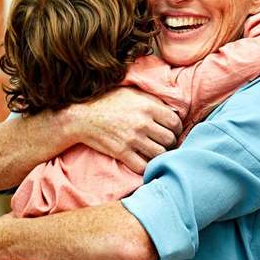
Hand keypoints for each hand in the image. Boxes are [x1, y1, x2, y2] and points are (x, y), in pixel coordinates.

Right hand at [67, 87, 181, 173]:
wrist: (82, 117)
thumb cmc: (108, 102)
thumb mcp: (132, 93)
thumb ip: (152, 100)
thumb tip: (171, 109)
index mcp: (147, 106)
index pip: (175, 122)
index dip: (177, 128)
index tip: (172, 131)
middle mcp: (142, 123)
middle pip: (169, 139)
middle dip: (170, 143)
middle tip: (165, 143)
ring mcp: (132, 139)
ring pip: (159, 154)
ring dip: (160, 155)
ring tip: (156, 152)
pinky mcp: (122, 152)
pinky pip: (143, 166)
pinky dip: (147, 167)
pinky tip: (145, 162)